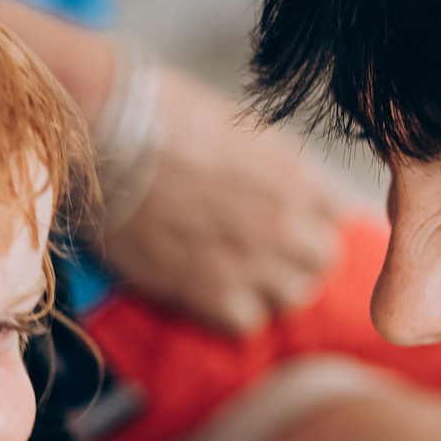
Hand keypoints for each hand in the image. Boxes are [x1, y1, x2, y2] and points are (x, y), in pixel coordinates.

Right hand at [97, 70, 342, 334]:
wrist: (108, 136)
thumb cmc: (164, 117)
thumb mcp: (239, 126)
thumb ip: (274, 165)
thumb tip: (284, 185)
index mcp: (296, 176)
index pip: (332, 214)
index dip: (306, 216)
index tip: (280, 215)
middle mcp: (286, 223)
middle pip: (322, 261)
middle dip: (296, 255)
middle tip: (256, 247)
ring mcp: (254, 264)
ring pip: (292, 298)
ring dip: (267, 288)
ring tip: (230, 271)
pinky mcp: (212, 296)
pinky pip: (247, 324)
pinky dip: (230, 312)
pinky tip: (204, 288)